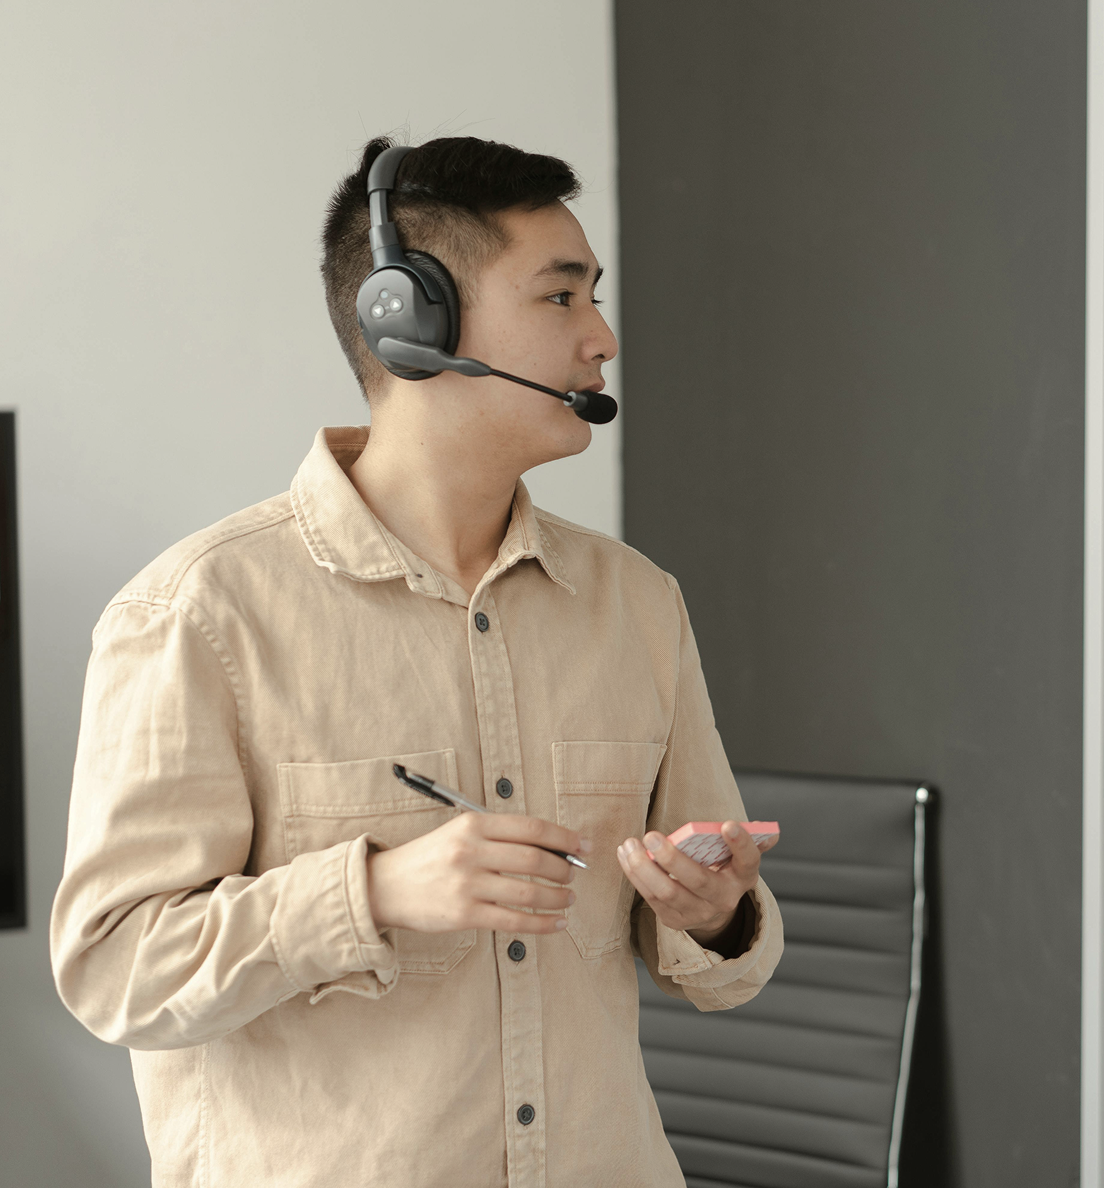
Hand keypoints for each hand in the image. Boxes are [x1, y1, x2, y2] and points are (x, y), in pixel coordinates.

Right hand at [365, 812, 590, 935]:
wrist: (386, 886)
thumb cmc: (431, 858)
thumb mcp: (460, 833)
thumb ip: (500, 836)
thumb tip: (552, 846)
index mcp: (473, 825)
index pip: (531, 828)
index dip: (564, 837)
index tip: (583, 845)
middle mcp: (471, 851)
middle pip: (535, 859)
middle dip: (564, 869)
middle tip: (574, 875)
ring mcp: (467, 884)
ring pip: (529, 892)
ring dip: (558, 897)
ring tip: (568, 898)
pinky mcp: (464, 914)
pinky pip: (514, 920)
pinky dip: (543, 924)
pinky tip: (557, 924)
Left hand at [617, 821, 777, 940]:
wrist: (712, 909)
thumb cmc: (721, 868)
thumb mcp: (736, 857)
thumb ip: (747, 841)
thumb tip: (768, 831)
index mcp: (743, 876)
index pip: (748, 861)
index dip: (740, 844)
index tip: (727, 824)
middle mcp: (723, 899)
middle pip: (699, 881)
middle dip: (673, 859)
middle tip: (651, 836)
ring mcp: (698, 913)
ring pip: (667, 893)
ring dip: (644, 868)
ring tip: (630, 844)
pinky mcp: (674, 920)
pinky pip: (650, 897)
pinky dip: (635, 875)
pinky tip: (625, 854)